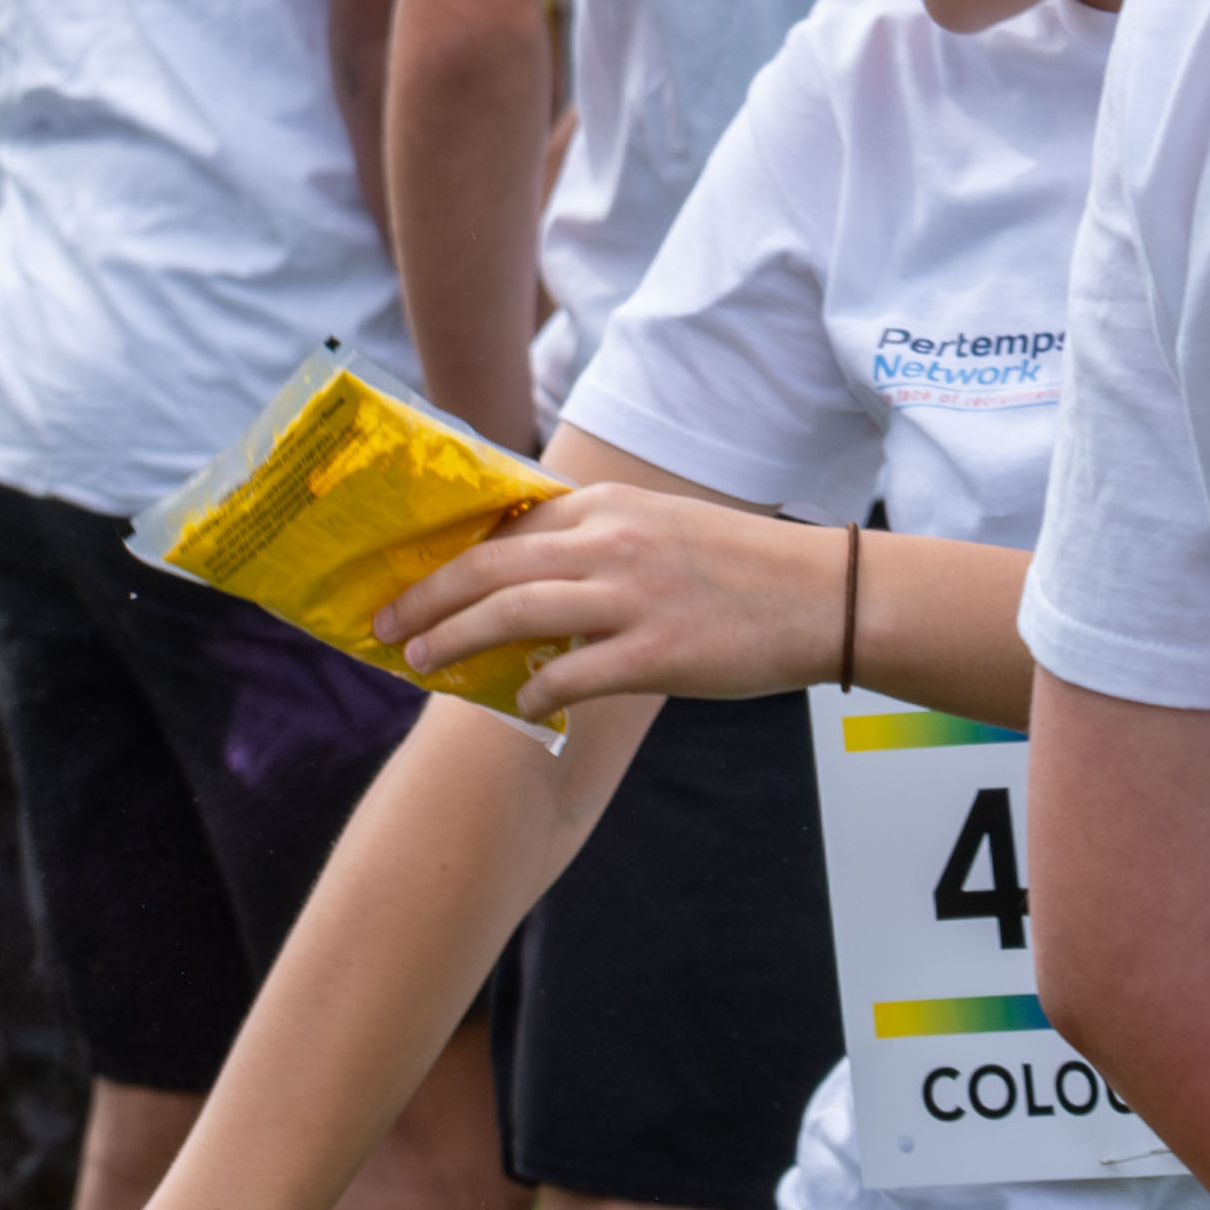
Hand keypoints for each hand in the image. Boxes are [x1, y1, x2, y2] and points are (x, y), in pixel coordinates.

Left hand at [384, 484, 827, 718]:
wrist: (826, 596)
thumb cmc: (738, 566)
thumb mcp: (657, 524)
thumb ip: (592, 536)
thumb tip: (519, 567)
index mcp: (606, 507)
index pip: (501, 527)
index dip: (445, 555)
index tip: (407, 576)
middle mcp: (610, 544)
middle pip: (486, 567)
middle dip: (424, 597)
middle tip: (384, 622)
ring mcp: (632, 598)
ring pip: (511, 614)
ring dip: (453, 639)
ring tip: (419, 660)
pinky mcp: (656, 653)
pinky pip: (570, 676)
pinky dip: (531, 690)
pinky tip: (514, 702)